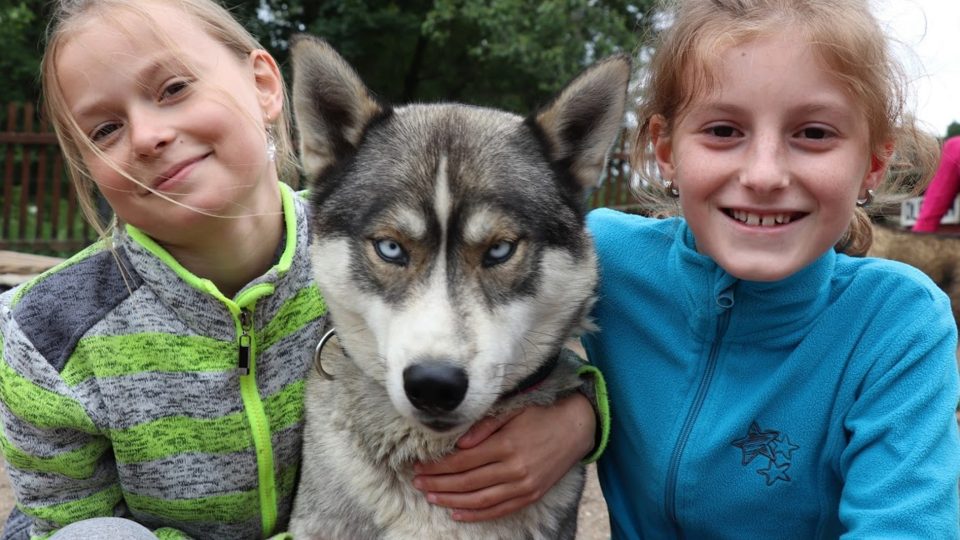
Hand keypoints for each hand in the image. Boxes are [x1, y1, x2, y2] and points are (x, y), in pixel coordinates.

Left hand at [412, 393, 595, 521]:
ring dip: (451, 500)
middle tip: (417, 482)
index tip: (419, 464)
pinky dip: (477, 514)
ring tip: (431, 497)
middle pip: (467, 481)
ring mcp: (524, 485)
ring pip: (480, 499)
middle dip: (438, 483)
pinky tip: (457, 512)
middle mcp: (514, 469)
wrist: (577, 427)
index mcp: (506, 445)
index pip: (462, 460)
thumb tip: (458, 443)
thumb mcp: (513, 410)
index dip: (438, 465)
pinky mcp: (531, 495)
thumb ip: (484, 426)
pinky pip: (499, 510)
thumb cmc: (541, 413)